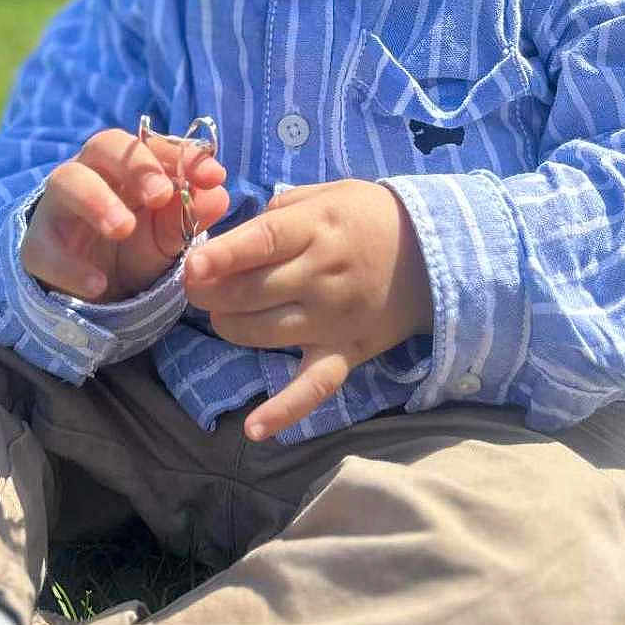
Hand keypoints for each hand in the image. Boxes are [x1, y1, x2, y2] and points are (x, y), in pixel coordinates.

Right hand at [21, 128, 229, 300]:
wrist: (97, 291)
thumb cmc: (136, 246)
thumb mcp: (168, 235)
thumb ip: (189, 215)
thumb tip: (218, 193)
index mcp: (126, 165)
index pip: (149, 143)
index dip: (180, 154)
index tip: (212, 175)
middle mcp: (90, 173)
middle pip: (103, 145)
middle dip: (134, 165)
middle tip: (160, 195)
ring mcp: (59, 207)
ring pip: (67, 182)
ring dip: (97, 201)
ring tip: (124, 228)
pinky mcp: (38, 246)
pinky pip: (45, 248)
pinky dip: (71, 266)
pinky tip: (97, 284)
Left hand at [183, 180, 432, 440]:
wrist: (433, 253)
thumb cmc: (369, 216)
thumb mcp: (327, 194)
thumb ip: (280, 212)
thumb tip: (236, 238)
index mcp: (316, 229)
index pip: (263, 243)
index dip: (224, 255)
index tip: (192, 265)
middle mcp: (322, 276)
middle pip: (251, 292)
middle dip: (210, 292)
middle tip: (195, 286)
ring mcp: (333, 320)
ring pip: (263, 333)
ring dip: (229, 326)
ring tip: (225, 315)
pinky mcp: (345, 353)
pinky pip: (314, 388)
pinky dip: (285, 411)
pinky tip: (255, 429)